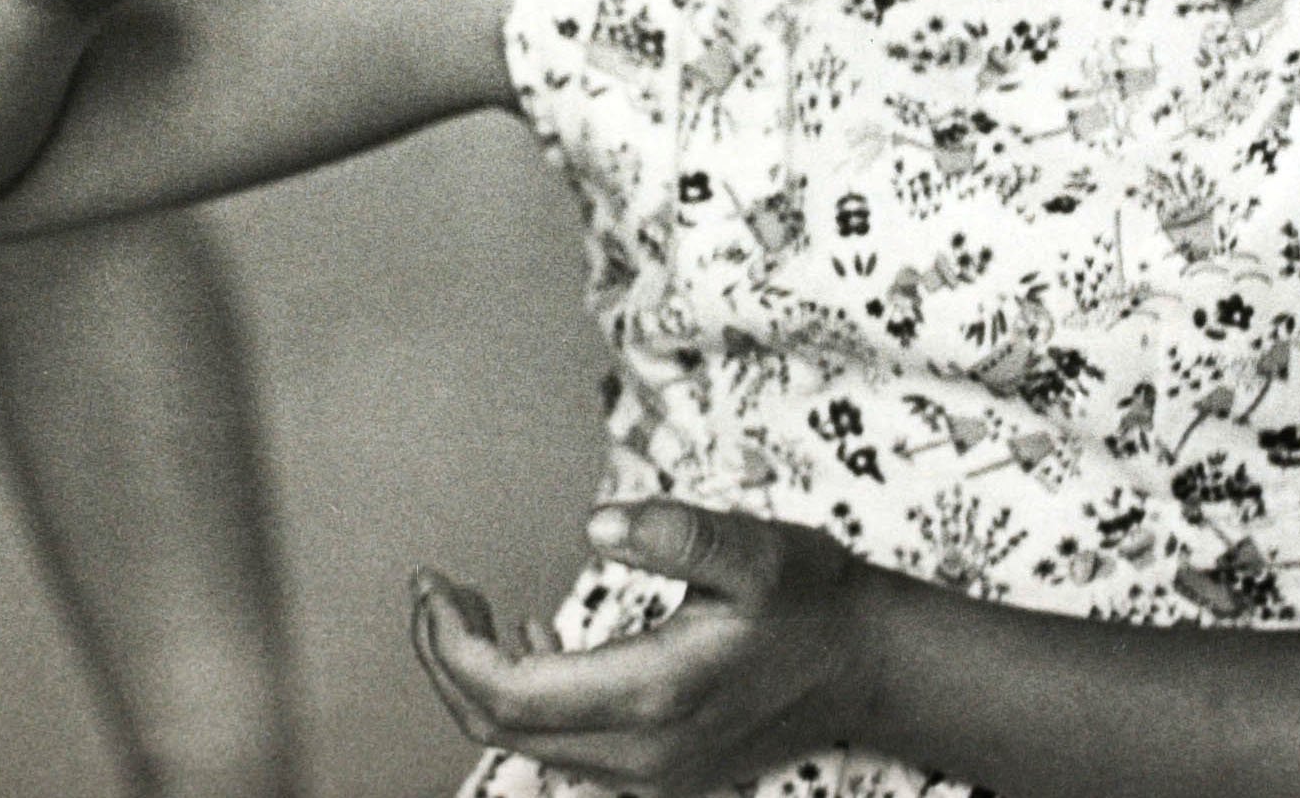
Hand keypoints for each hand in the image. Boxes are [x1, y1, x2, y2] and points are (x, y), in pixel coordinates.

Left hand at [411, 500, 876, 797]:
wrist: (868, 665)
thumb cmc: (810, 598)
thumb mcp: (754, 549)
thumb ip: (680, 536)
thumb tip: (601, 527)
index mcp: (653, 695)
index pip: (510, 693)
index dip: (451, 646)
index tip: (433, 586)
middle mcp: (641, 753)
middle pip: (502, 727)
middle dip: (447, 659)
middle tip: (431, 591)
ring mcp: (649, 773)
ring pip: (526, 742)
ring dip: (479, 678)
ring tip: (460, 607)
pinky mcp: (657, 770)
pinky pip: (563, 747)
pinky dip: (524, 698)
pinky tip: (532, 635)